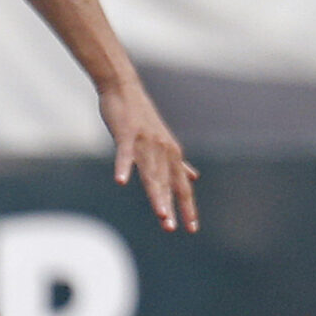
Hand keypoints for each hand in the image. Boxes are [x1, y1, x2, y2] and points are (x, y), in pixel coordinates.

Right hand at [101, 81, 198, 232]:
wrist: (124, 88)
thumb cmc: (141, 118)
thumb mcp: (163, 142)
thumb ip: (177, 163)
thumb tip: (193, 178)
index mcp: (172, 154)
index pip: (182, 186)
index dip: (187, 207)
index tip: (192, 228)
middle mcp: (163, 150)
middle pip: (167, 183)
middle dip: (171, 206)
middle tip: (173, 228)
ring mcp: (145, 142)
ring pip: (151, 173)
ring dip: (156, 194)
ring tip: (161, 215)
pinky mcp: (127, 134)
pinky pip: (125, 154)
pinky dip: (123, 167)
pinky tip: (121, 182)